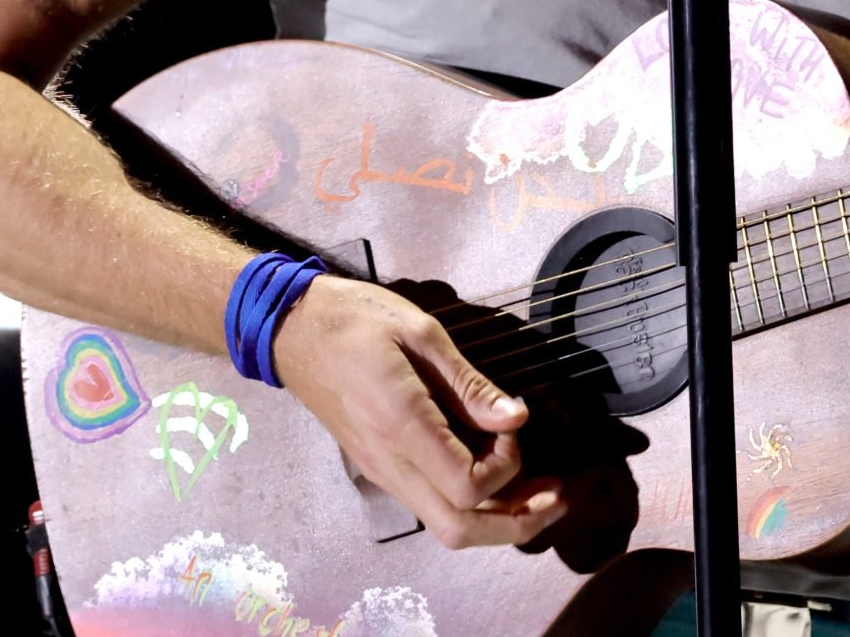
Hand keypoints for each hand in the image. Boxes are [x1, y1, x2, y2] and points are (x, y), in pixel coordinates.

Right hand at [273, 276, 563, 548]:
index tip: (512, 426)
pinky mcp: (379, 467)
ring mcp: (382, 471)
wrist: (292, 330)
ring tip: (537, 492)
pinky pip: (430, 504)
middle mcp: (389, 462)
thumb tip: (516, 417)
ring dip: (497, 519)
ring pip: (445, 526)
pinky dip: (471, 504)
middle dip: (516, 524)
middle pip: (459, 529)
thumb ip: (469, 383)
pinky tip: (494, 475)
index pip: (467, 487)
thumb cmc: (355, 319)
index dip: (507, 468)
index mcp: (401, 425)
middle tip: (557, 497)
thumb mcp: (420, 333)